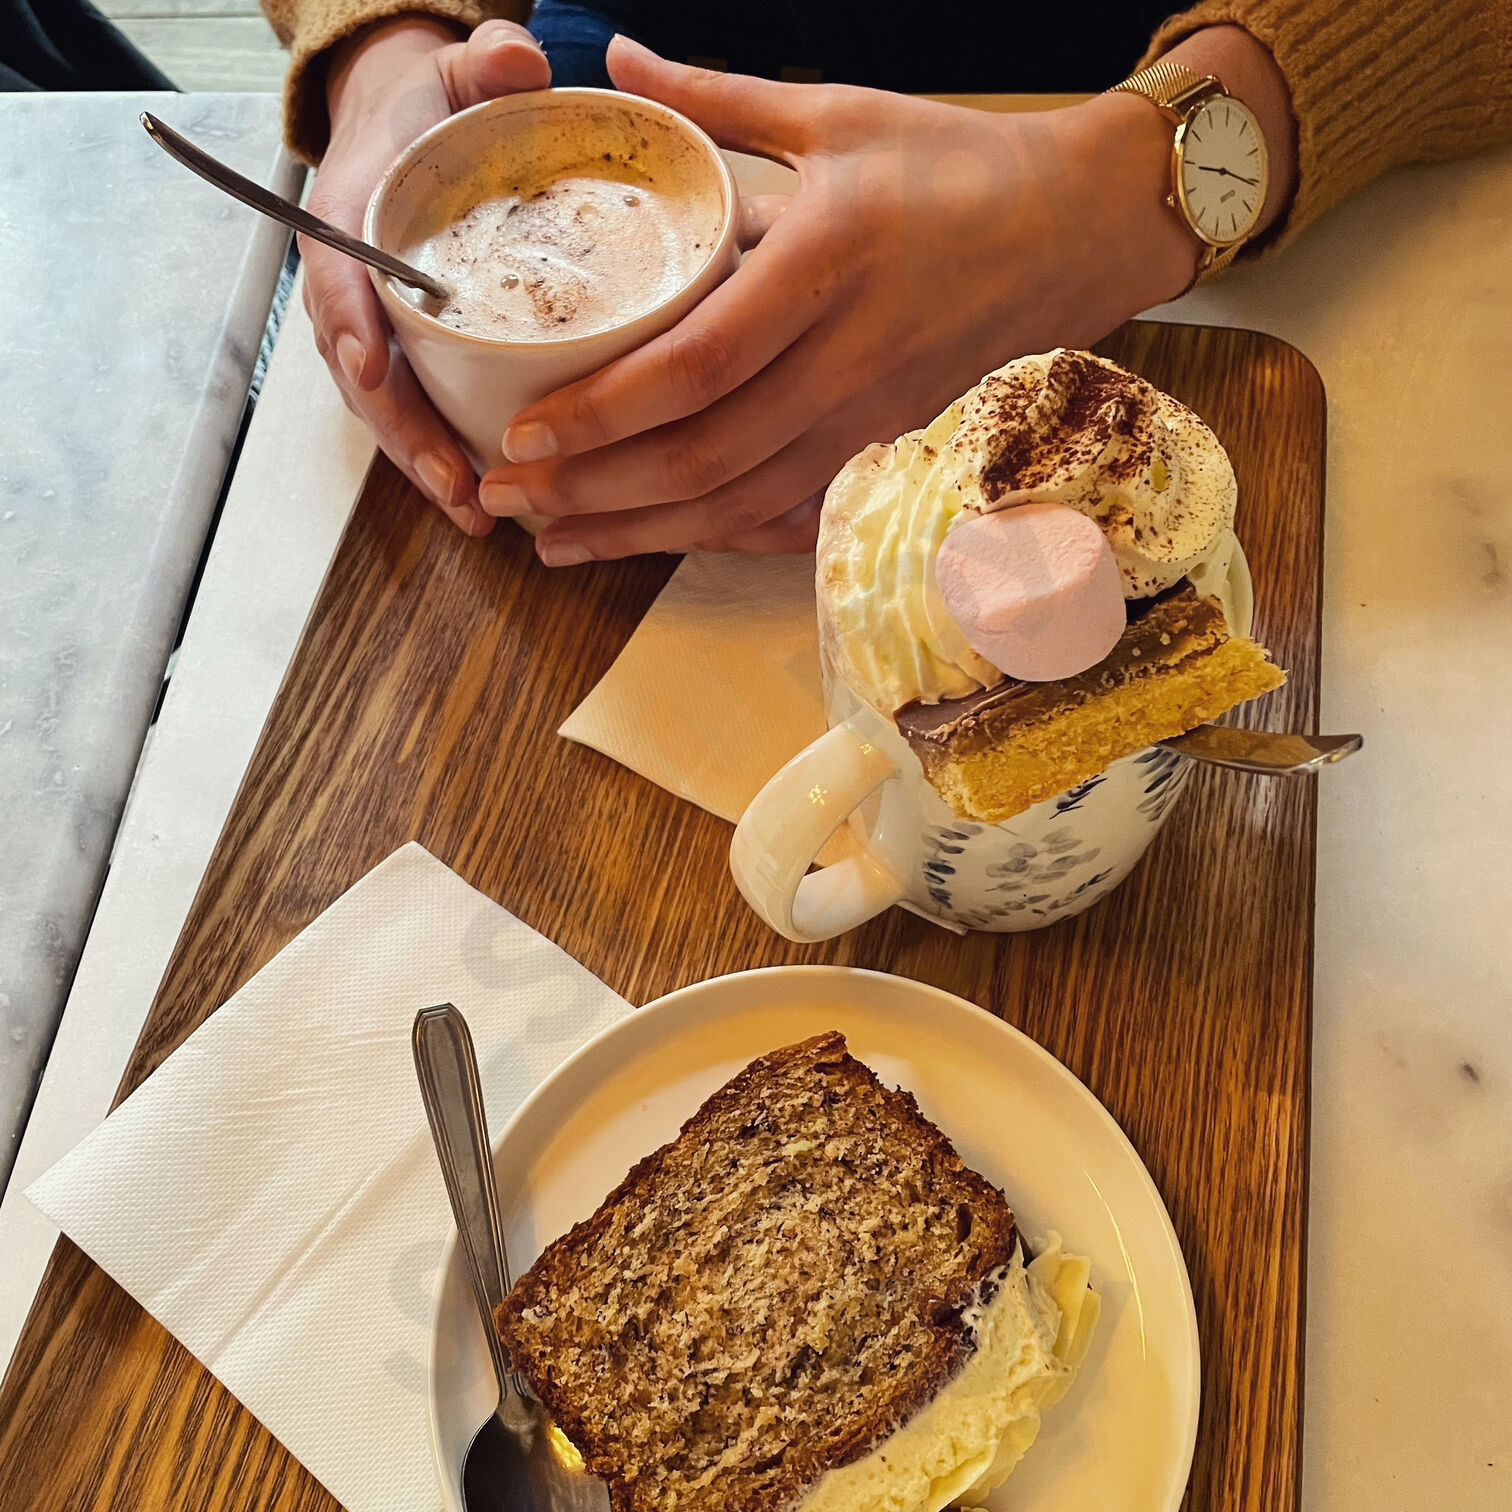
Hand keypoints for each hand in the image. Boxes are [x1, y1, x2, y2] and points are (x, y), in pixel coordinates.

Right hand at [304, 17, 549, 535]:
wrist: (407, 135)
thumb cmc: (429, 113)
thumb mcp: (453, 73)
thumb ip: (482, 64)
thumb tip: (518, 61)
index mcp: (352, 218)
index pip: (341, 279)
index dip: (354, 327)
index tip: (376, 373)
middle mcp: (353, 285)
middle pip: (364, 375)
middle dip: (406, 436)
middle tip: (456, 488)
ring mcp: (374, 330)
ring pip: (387, 411)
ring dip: (426, 467)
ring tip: (477, 516)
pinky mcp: (404, 358)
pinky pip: (414, 413)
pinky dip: (441, 459)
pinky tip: (484, 503)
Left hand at [479, 36, 1199, 563]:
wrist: (1069, 233)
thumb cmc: (951, 166)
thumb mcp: (835, 115)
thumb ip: (715, 99)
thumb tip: (614, 58)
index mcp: (824, 265)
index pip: (698, 365)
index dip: (605, 411)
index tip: (524, 433)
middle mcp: (845, 359)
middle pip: (704, 456)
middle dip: (595, 491)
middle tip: (506, 502)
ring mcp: (866, 416)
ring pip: (738, 503)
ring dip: (639, 532)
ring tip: (554, 543)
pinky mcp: (877, 443)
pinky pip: (784, 511)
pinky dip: (710, 537)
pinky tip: (648, 544)